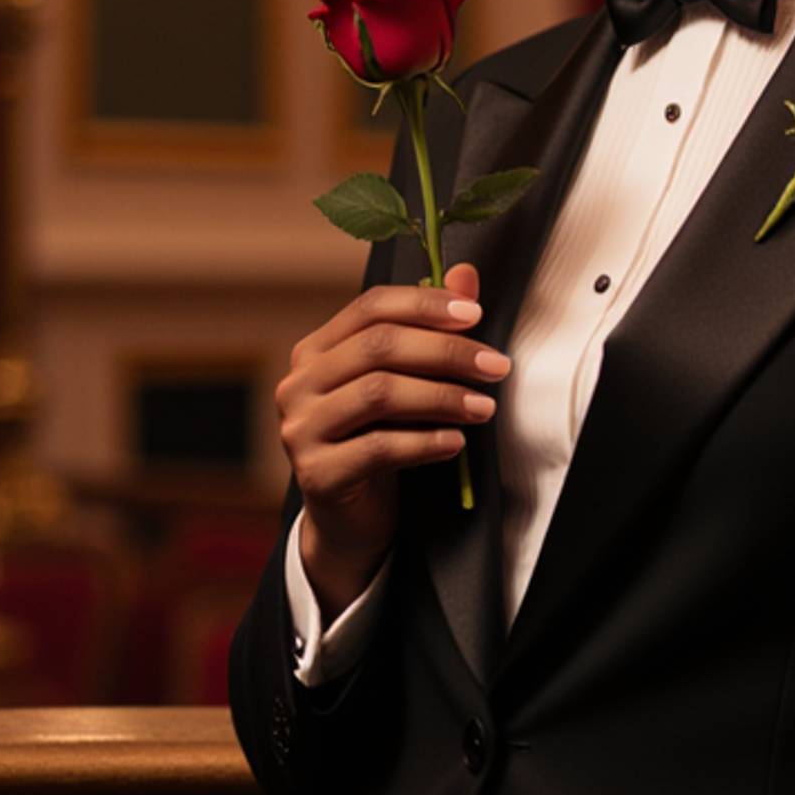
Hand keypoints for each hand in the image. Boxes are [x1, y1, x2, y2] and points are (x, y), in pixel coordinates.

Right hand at [278, 261, 510, 616]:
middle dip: (447, 352)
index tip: (476, 315)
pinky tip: (456, 442)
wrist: (350, 519)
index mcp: (316, 351)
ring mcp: (300, 429)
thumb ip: (428, 329)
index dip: (425, 304)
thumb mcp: (406, 385)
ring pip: (379, 394)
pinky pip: (378, 448)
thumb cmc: (380, 441)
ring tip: (485, 407)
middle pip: (378, 347)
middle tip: (497, 367)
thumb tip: (464, 274)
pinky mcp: (315, 473)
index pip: (370, 307)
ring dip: (443, 396)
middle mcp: (298, 383)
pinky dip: (425, 442)